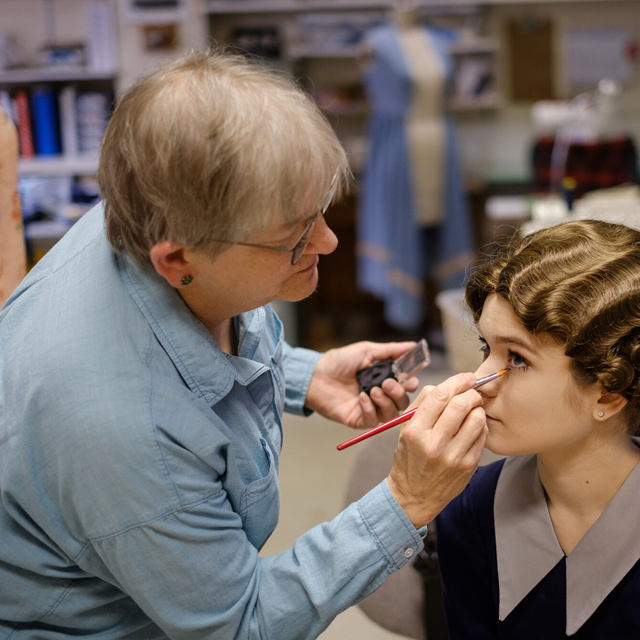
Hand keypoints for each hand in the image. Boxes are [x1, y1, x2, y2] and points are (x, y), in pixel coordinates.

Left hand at [305, 341, 419, 428]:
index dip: (411, 384)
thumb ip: (390, 351)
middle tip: (386, 384)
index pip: (407, 386)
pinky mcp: (359, 419)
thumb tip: (413, 345)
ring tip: (372, 390)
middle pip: (403, 402)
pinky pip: (373, 420)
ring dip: (386, 402)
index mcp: (384, 378)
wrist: (314, 375)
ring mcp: (370, 409)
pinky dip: (370, 409)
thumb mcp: (366, 351)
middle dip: (399, 393)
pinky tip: (361, 398)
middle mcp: (380, 395)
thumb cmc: (338, 362)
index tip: (410, 379)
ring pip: (391, 414)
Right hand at [387, 373, 486, 528]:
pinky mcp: (468, 466)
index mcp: (415, 431)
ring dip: (477, 409)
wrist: (414, 494)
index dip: (457, 381)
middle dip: (471, 393)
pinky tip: (471, 429)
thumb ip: (422, 403)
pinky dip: (480, 426)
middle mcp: (434, 444)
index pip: (440, 396)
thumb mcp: (405, 428)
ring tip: (472, 411)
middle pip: (461, 405)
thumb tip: (446, 386)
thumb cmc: (410, 456)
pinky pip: (482, 436)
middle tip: (472, 393)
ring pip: (477, 419)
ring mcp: (453, 457)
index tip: (466, 378)